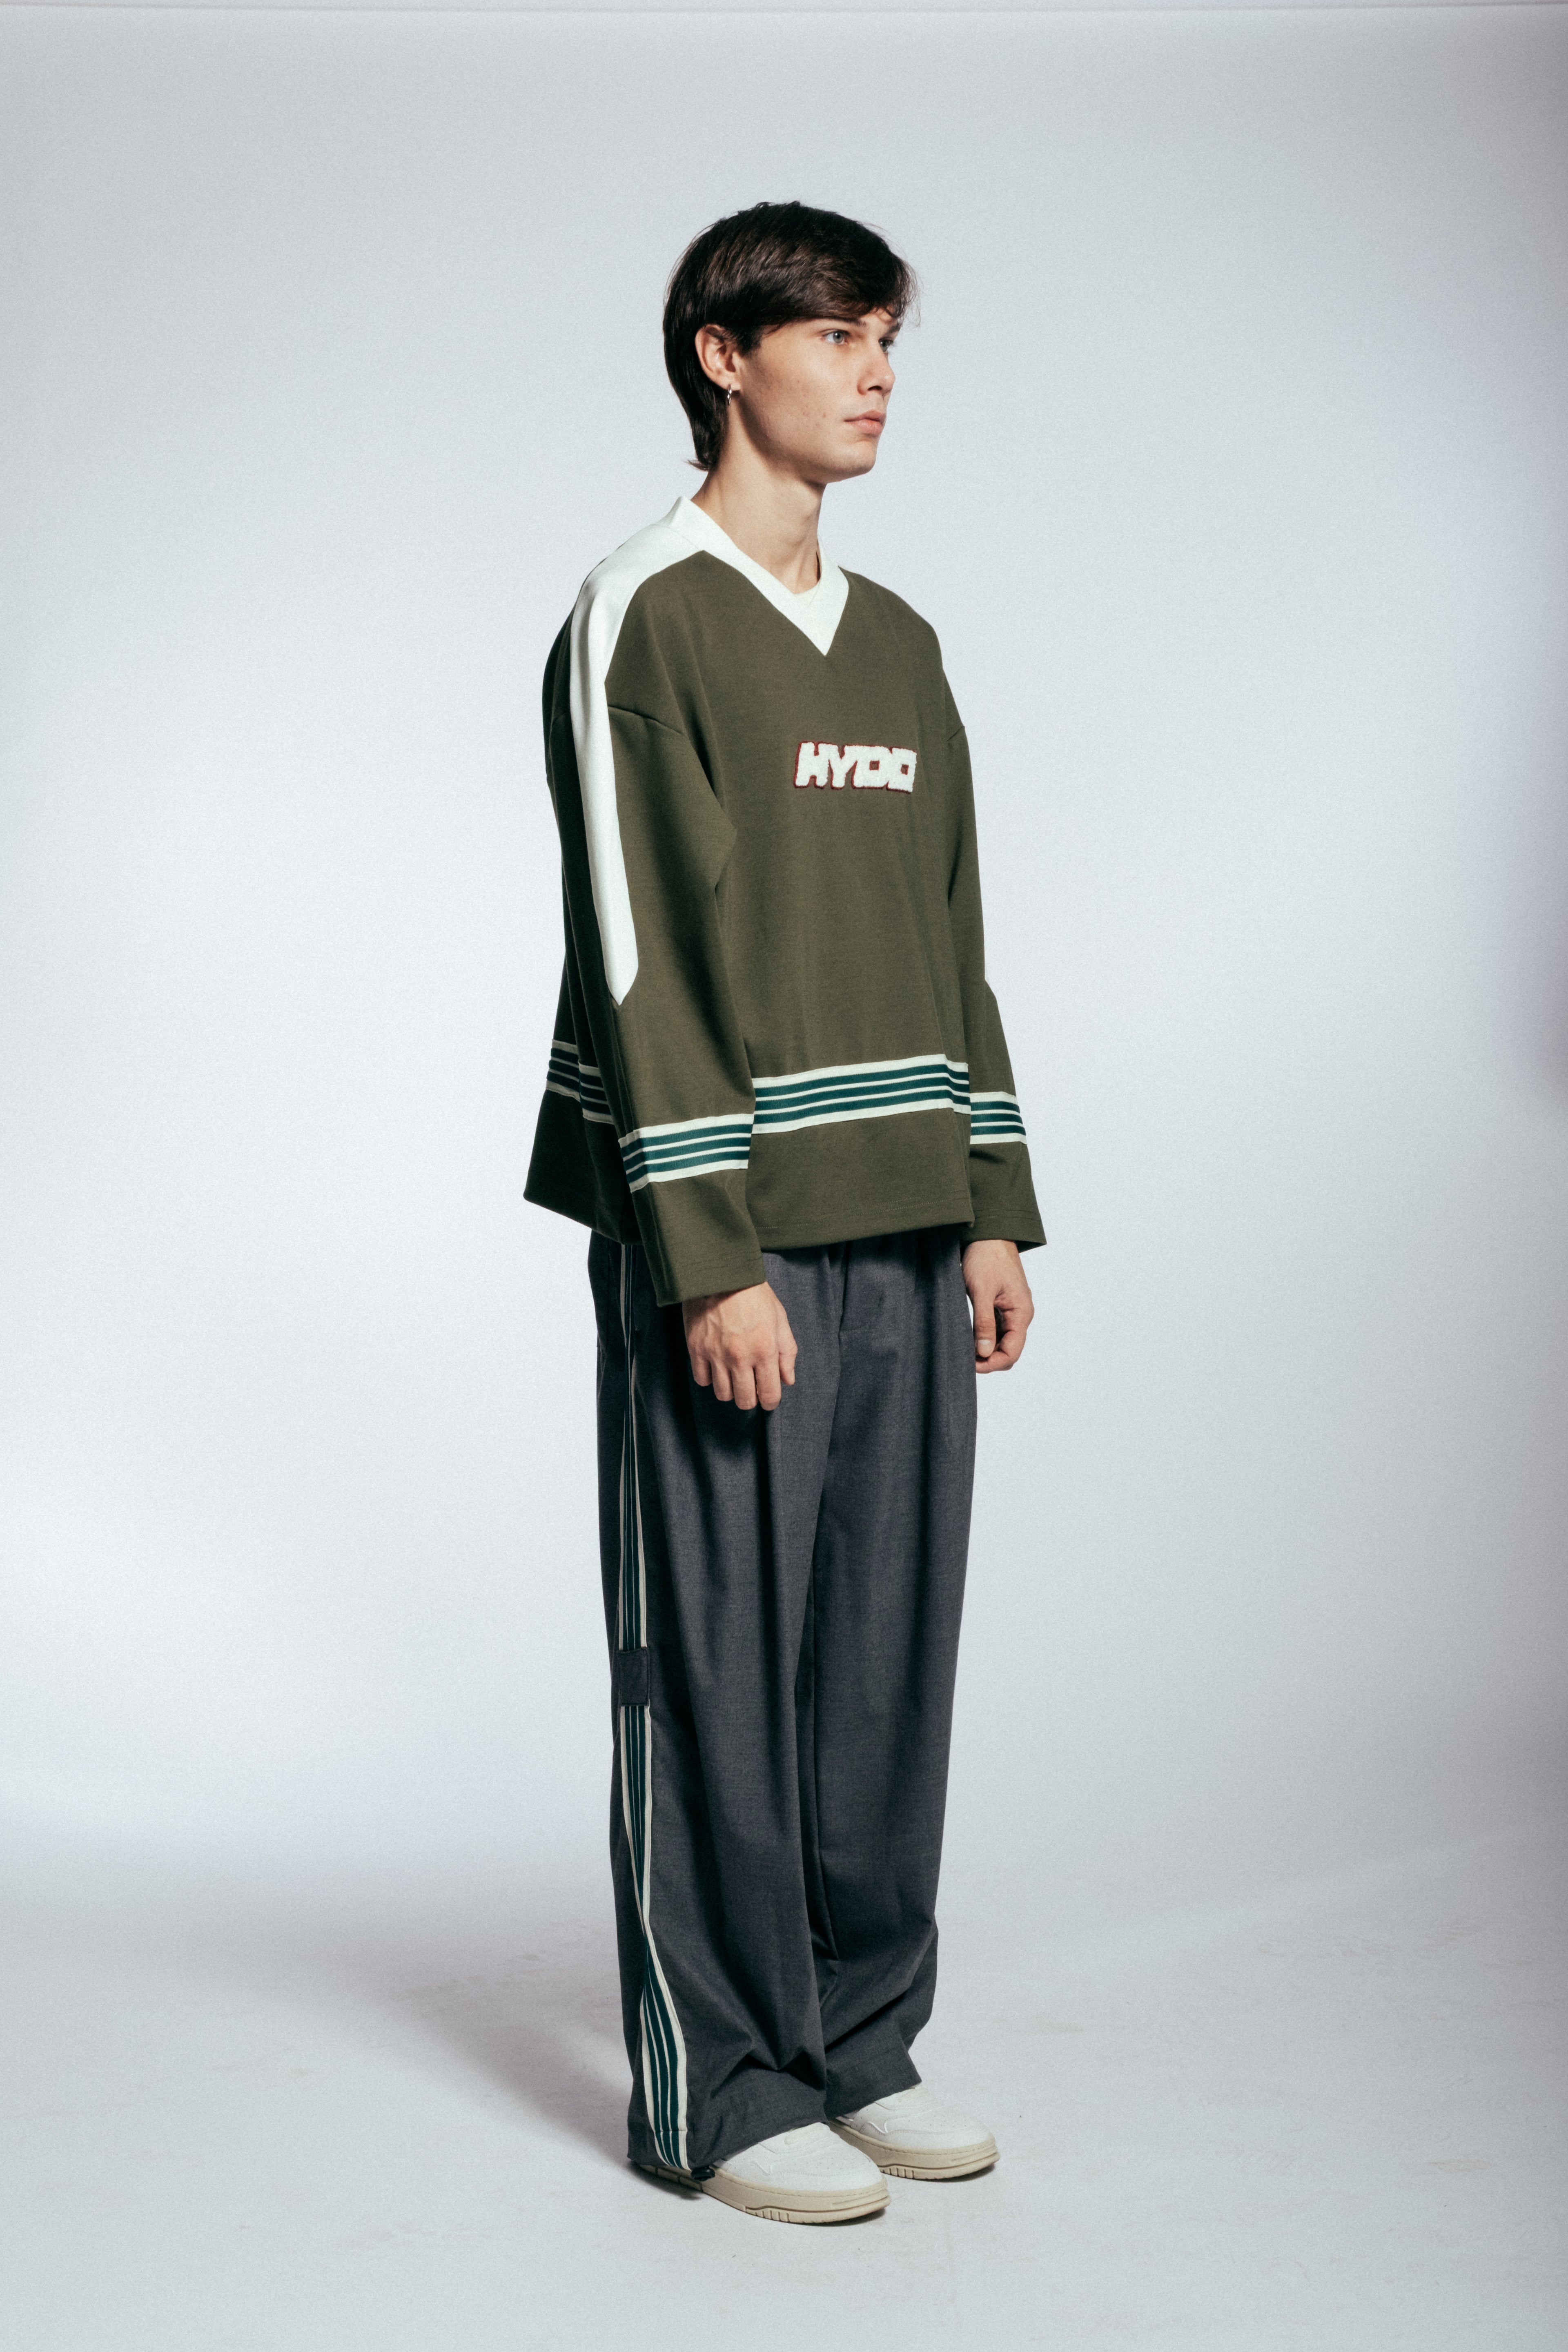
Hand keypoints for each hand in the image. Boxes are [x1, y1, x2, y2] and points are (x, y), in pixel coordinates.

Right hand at [682, 1281, 798, 1411]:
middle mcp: (740, 1357)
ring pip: (722, 1394)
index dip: (771, 1400)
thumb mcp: (780, 1319)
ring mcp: (716, 1354)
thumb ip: (787, 1352)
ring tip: (733, 1376)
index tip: (768, 1396)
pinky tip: (716, 1366)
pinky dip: (710, 1378)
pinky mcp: (696, 1348)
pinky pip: (702, 1380)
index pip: (769, 1394)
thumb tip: (788, 1380)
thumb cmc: (754, 1294)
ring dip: (730, 1390)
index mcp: (765, 1350)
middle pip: (744, 1401)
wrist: (721, 1273)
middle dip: (751, 1399)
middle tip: (751, 1387)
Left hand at [962, 1239, 1033, 1373]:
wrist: (989, 1234)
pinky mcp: (1003, 1306)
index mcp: (1021, 1313)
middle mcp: (1021, 1315)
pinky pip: (997, 1329)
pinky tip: (969, 1336)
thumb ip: (984, 1323)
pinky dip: (984, 1336)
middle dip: (988, 1359)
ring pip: (1002, 1341)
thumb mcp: (981, 1291)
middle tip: (963, 1358)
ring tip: (963, 1348)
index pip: (1012, 1352)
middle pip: (1008, 1350)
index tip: (970, 1364)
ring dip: (985, 1348)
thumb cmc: (986, 1257)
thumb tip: (983, 1352)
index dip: (991, 1364)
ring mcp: (1012, 1311)